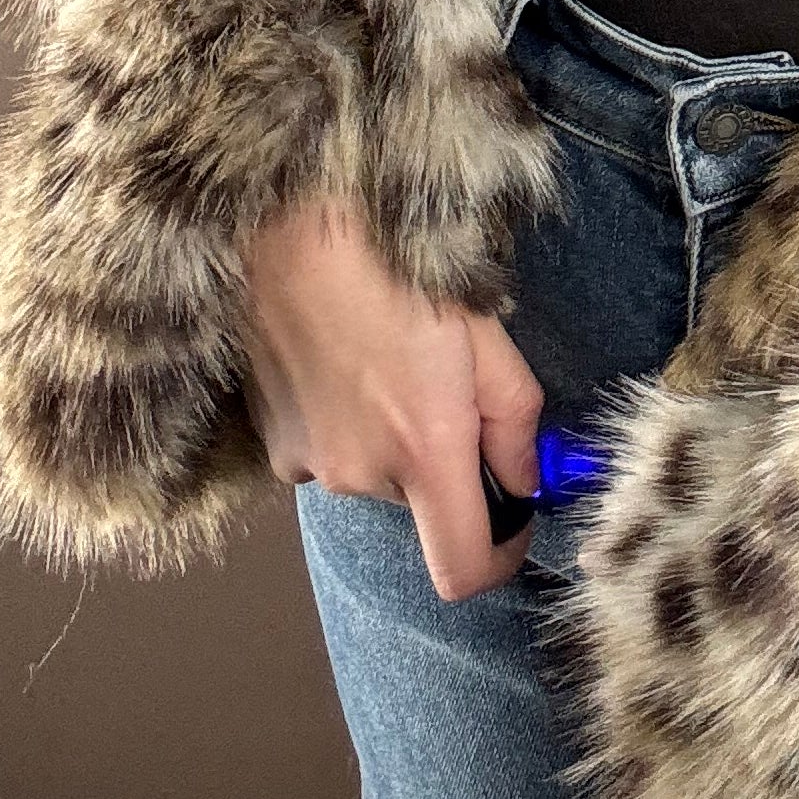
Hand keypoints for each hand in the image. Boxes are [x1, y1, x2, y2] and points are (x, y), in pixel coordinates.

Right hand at [240, 194, 542, 599]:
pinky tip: (345, 362)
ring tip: (388, 359)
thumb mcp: (484, 332)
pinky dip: (348, 427)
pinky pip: (330, 454)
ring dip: (393, 440)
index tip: (513, 518)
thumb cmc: (396, 267)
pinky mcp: (273, 446)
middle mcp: (362, 476)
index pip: (462, 570)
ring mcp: (308, 465)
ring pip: (376, 475)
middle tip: (446, 382)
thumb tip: (525, 479)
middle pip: (423, 506)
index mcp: (424, 453)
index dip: (499, 557)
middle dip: (445, 463)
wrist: (292, 228)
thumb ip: (514, 419)